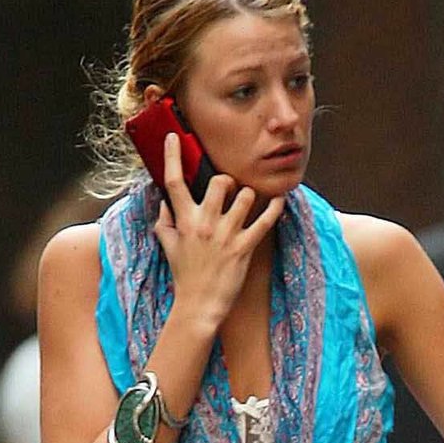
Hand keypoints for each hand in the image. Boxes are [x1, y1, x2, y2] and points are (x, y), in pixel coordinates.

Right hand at [151, 132, 283, 329]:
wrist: (198, 305)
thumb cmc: (184, 276)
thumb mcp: (168, 247)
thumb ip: (164, 222)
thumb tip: (163, 203)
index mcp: (184, 220)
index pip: (174, 181)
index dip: (172, 156)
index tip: (173, 137)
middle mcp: (205, 223)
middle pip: (219, 182)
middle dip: (227, 180)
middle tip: (229, 189)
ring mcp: (226, 235)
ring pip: (245, 196)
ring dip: (248, 195)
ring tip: (248, 203)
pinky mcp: (245, 248)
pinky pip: (265, 221)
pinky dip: (275, 208)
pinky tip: (280, 199)